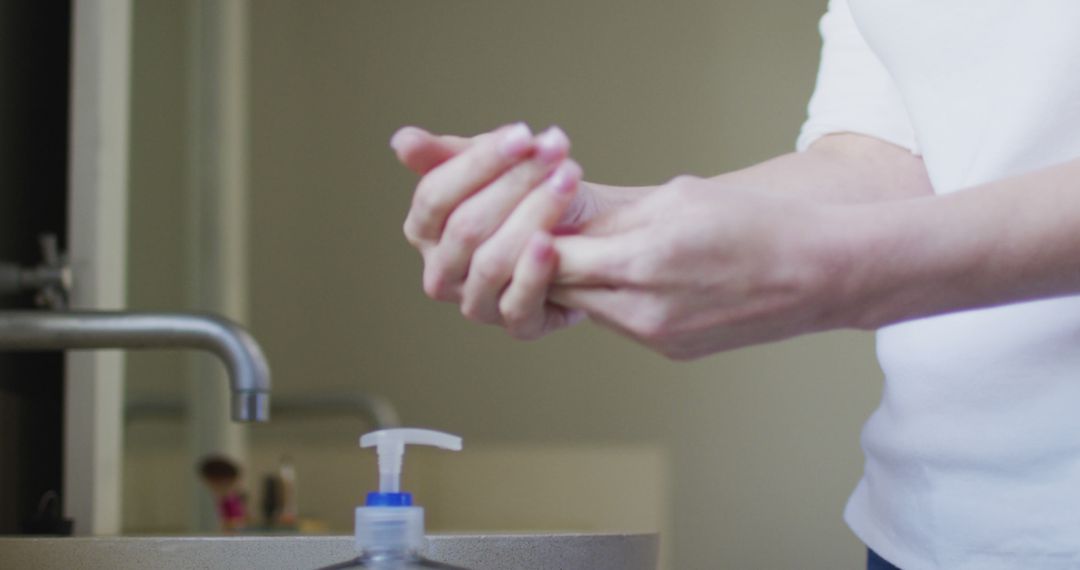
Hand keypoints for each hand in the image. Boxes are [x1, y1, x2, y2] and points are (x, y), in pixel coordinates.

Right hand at [391, 123, 592, 338]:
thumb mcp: (496, 168)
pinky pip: (518, 303)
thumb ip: (451, 154)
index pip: (435, 196)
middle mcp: (441, 273)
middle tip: (556, 152)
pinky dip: (534, 271)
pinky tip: (552, 241)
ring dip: (534, 215)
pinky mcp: (518, 325)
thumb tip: (402, 141)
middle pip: (466, 227)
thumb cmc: (533, 197)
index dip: (478, 164)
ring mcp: (477, 303)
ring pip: (491, 262)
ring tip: (568, 180)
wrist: (592, 237)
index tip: (522, 134)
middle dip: (514, 183)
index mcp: (424, 231)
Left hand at [549, 176, 843, 358]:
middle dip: (549, 260)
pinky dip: (614, 298)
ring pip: (589, 307)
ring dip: (581, 280)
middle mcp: (642, 311)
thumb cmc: (754, 222)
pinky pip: (621, 323)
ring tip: (592, 246)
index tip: (528, 213)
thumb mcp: (677, 197)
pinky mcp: (672, 351)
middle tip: (545, 228)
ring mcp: (657, 338)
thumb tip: (560, 219)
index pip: (551, 256)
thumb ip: (612, 215)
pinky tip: (632, 273)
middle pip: (562, 288)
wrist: (818, 272)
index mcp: (642, 262)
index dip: (533, 232)